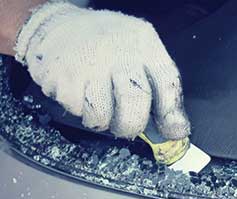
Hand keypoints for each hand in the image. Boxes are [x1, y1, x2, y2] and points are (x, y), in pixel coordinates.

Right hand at [15, 1, 190, 139]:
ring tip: (99, 105)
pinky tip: (80, 92)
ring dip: (101, 121)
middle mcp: (119, 49)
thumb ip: (157, 87)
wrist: (59, 24)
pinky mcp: (62, 74)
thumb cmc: (107, 45)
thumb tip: (173, 129)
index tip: (173, 132)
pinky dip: (78, 109)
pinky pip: (76, 110)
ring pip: (102, 114)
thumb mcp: (139, 51)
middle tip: (126, 126)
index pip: (167, 83)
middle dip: (131, 125)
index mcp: (145, 43)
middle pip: (134, 102)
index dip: (171, 114)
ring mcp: (88, 61)